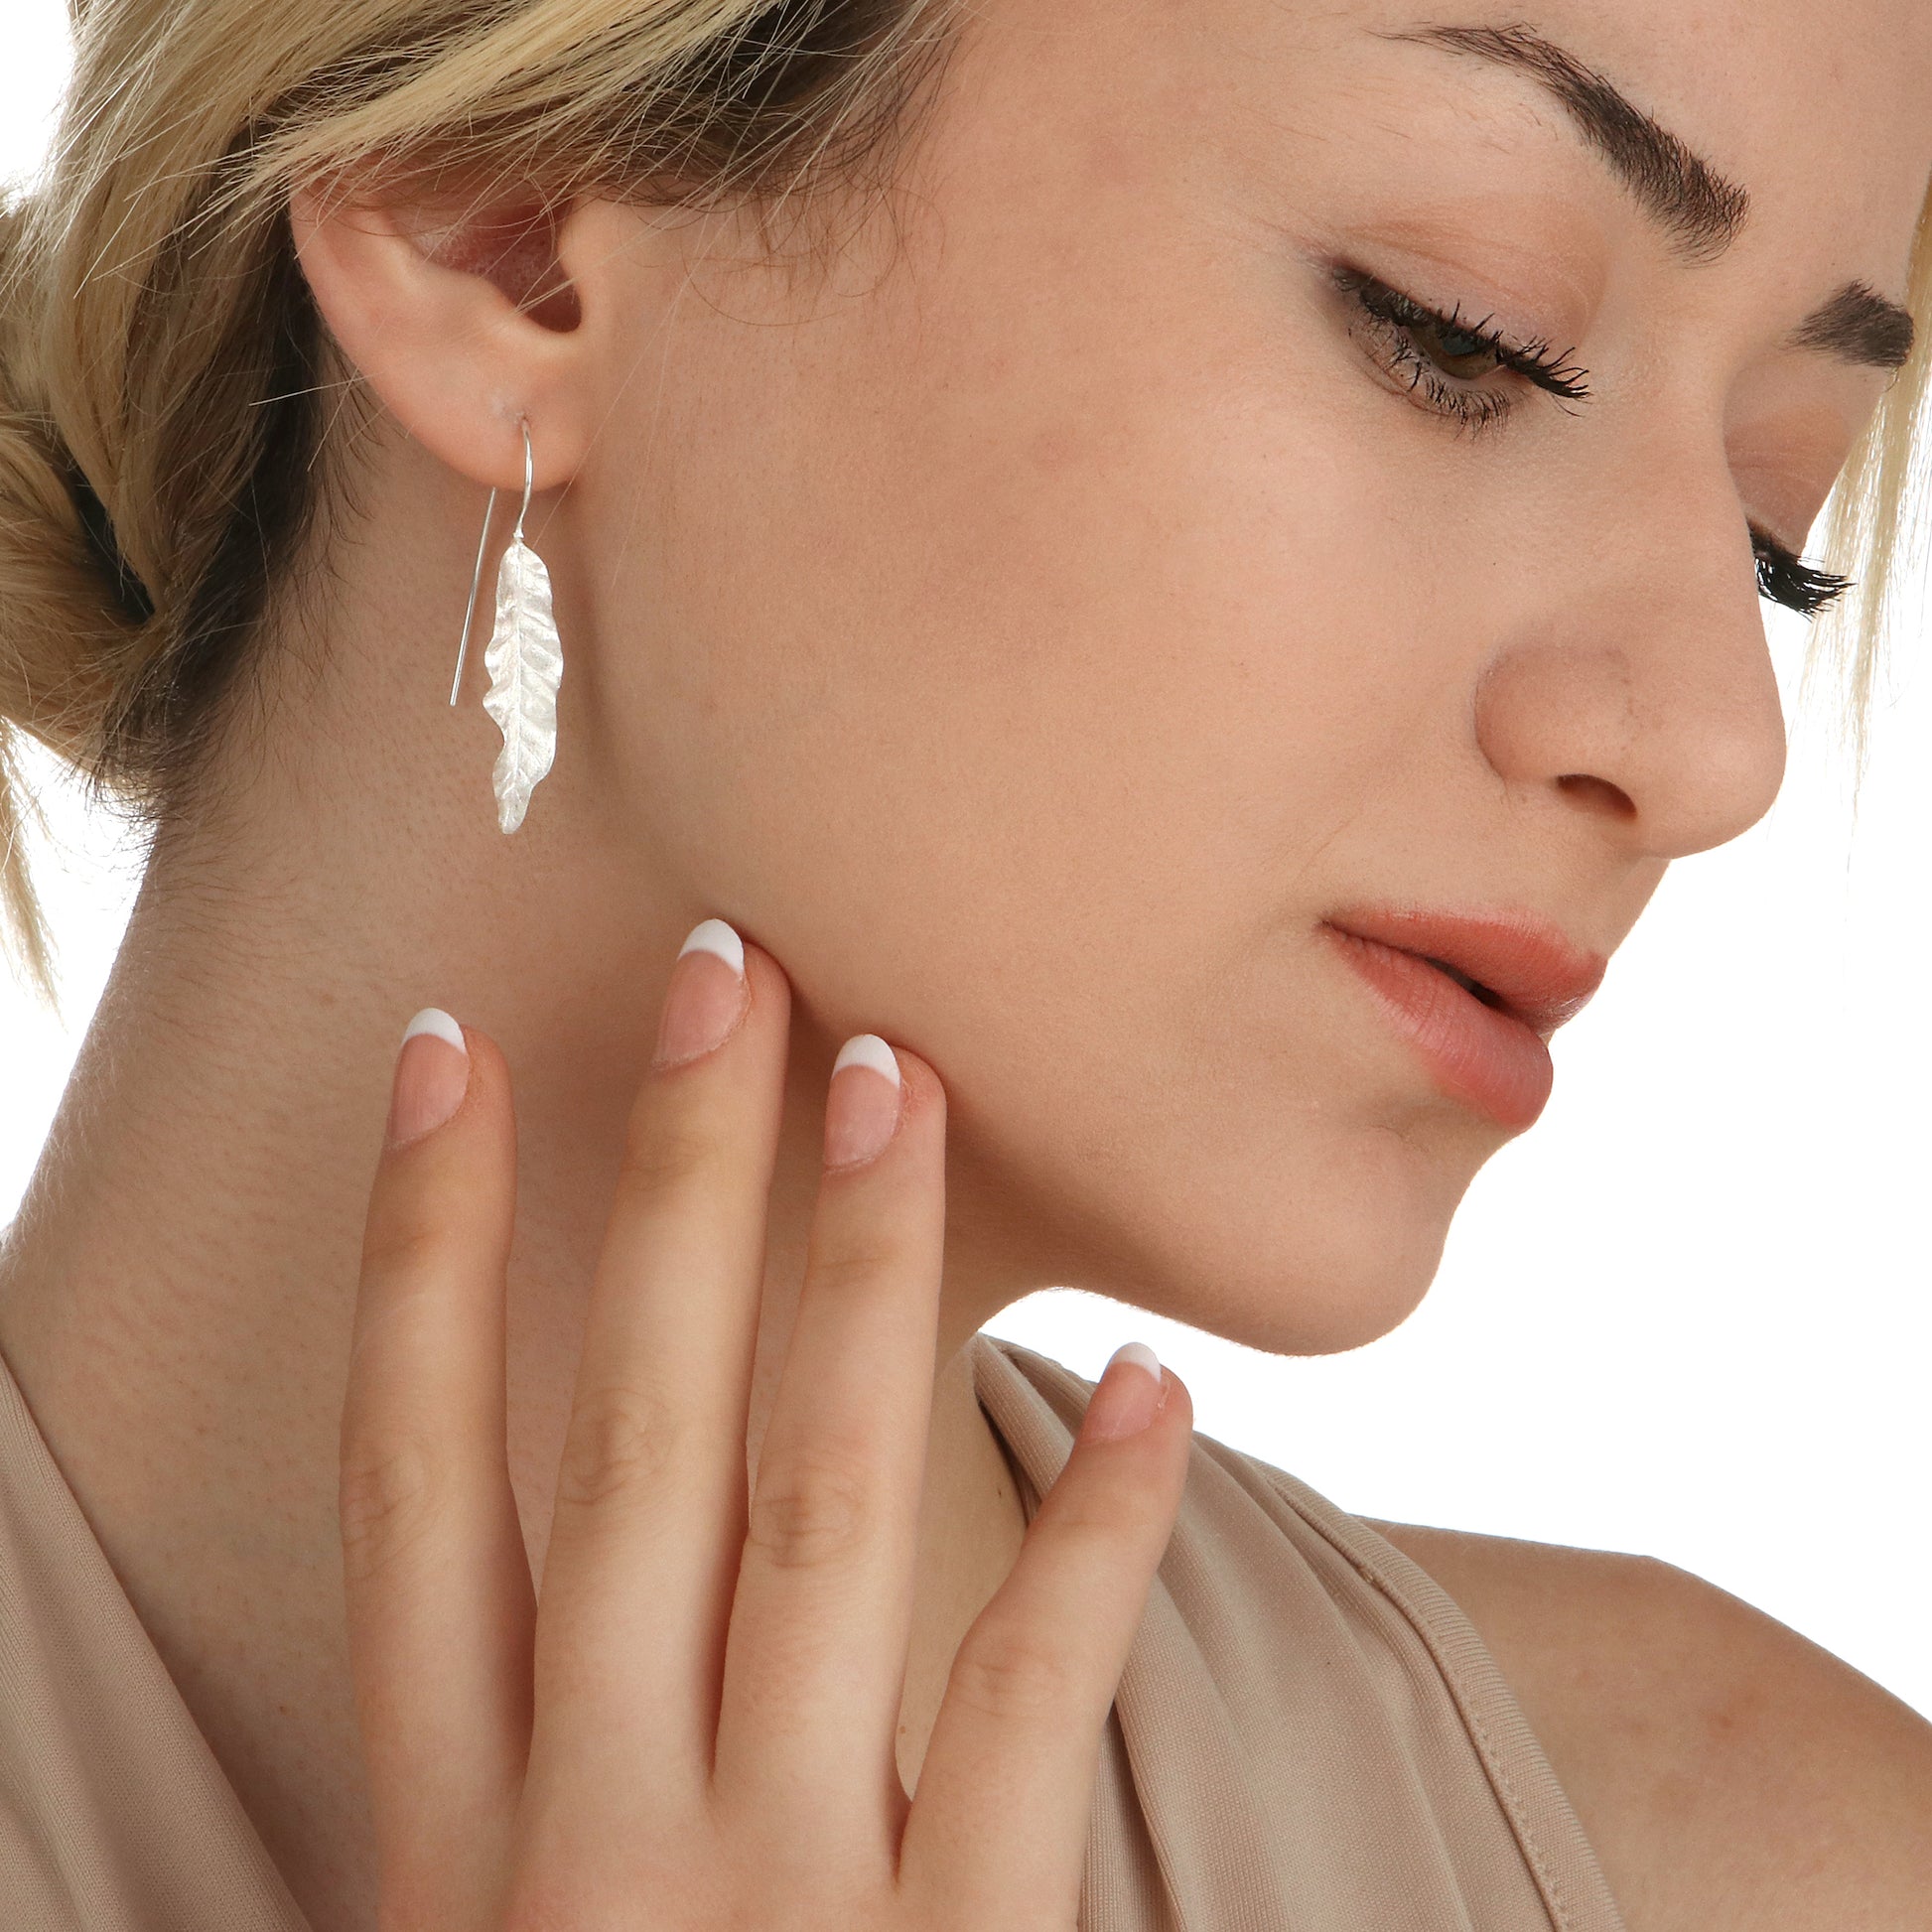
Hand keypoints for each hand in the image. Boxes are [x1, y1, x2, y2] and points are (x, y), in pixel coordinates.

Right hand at [343, 925, 1192, 1928]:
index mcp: (454, 1843)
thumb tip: (575, 1562)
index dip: (422, 1252)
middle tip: (728, 963)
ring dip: (861, 1264)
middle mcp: (591, 1845)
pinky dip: (1098, 1529)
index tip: (446, 1054)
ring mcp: (780, 1900)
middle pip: (634, 1438)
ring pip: (824, 1507)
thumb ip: (524, 1782)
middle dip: (676, 1179)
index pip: (416, 1485)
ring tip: (897, 1072)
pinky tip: (1147, 1380)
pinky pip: (1032, 1694)